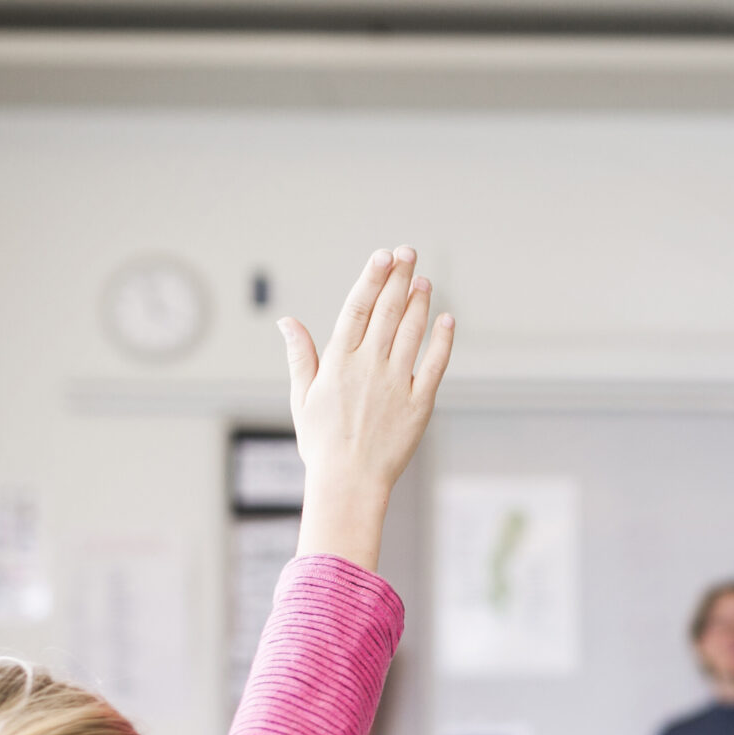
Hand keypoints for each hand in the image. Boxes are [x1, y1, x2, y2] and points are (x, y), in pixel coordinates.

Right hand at [278, 247, 456, 571]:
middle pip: (386, 312)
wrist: (349, 483)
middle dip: (398, 278)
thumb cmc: (322, 443)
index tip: (382, 256)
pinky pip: (435, 365)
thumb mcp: (301, 397)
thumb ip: (300, 355)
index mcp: (338, 362)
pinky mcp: (420, 403)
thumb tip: (286, 321)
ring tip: (424, 279)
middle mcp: (368, 367)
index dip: (371, 279)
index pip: (356, 309)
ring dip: (419, 302)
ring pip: (411, 332)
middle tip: (408, 251)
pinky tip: (447, 319)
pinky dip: (443, 340)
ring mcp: (396, 383)